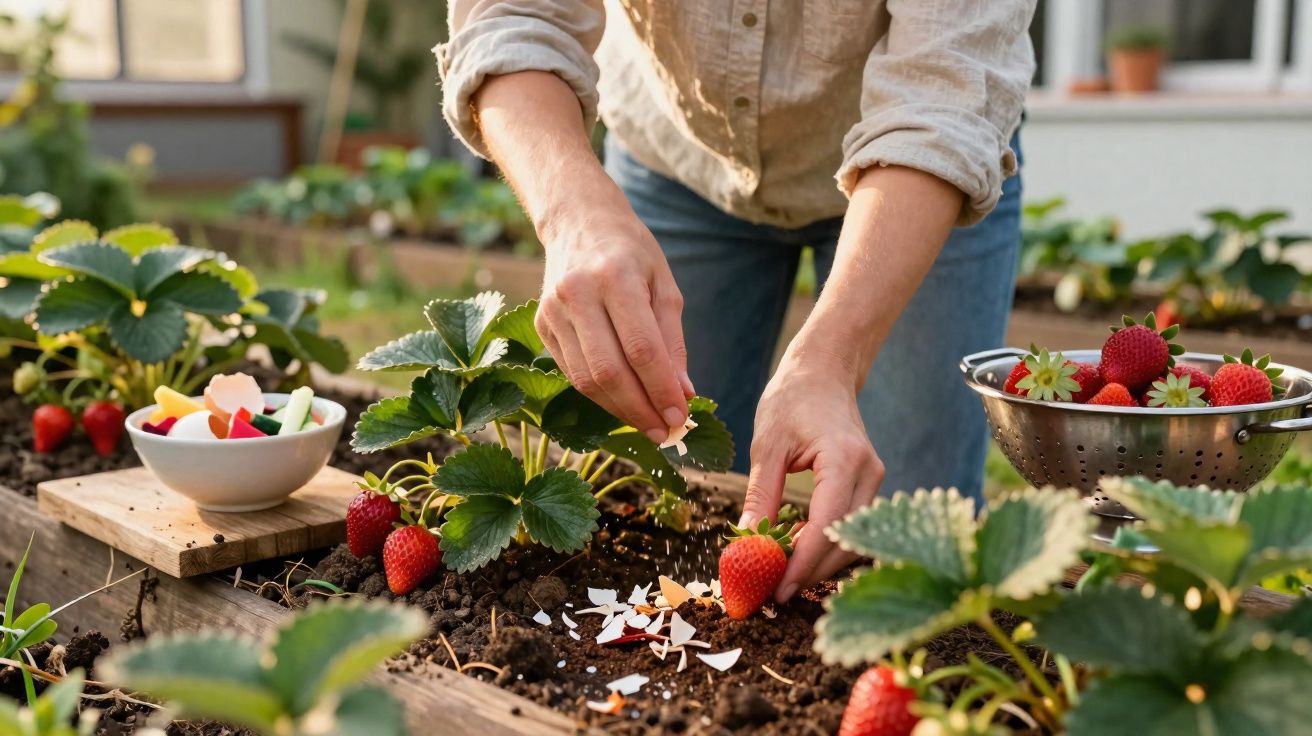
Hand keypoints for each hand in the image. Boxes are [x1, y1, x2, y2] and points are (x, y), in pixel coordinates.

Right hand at [534, 201, 693, 442]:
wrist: (579, 220)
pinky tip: (624, 403)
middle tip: (666, 431)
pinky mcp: (542, 325)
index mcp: (615, 277)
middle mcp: (578, 294)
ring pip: (587, 379)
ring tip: (649, 424)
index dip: (661, 389)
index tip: (681, 416)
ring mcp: (553, 311)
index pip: (641, 348)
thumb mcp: (664, 285)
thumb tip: (682, 393)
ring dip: (621, 410)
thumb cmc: (631, 252)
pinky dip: (601, 396)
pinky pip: (573, 373)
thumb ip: (672, 340)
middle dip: (641, 409)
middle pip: (609, 371)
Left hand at [740, 355, 884, 602]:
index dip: (803, 565)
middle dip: (809, 571)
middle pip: (843, 541)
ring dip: (817, 561)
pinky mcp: (868, 485)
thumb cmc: (792, 399)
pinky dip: (824, 544)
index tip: (776, 590)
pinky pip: (849, 525)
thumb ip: (761, 496)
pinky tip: (794, 550)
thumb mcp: (766, 446)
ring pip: (850, 539)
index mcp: (844, 460)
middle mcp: (868, 473)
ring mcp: (874, 480)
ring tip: (778, 574)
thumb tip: (748, 543)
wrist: (823, 371)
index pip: (827, 527)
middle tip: (770, 591)